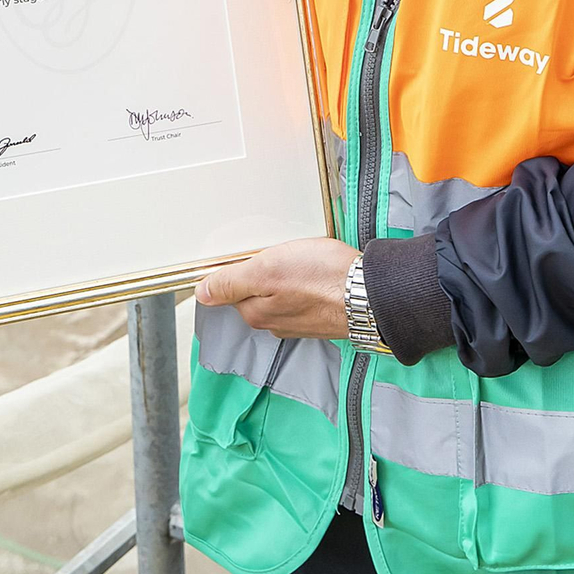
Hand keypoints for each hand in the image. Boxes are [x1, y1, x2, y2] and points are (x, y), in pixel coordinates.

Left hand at [195, 237, 357, 340]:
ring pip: (279, 295)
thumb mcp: (268, 270)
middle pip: (254, 293)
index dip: (237, 267)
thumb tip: (202, 292)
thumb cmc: (324, 279)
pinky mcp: (320, 316)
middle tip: (279, 251)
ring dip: (285, 278)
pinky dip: (304, 284)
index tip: (250, 253)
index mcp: (256, 312)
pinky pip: (302, 297)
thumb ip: (231, 281)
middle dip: (261, 273)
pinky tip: (315, 272)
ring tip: (300, 259)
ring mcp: (298, 321)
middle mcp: (274, 323)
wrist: (371, 294)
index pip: (231, 289)